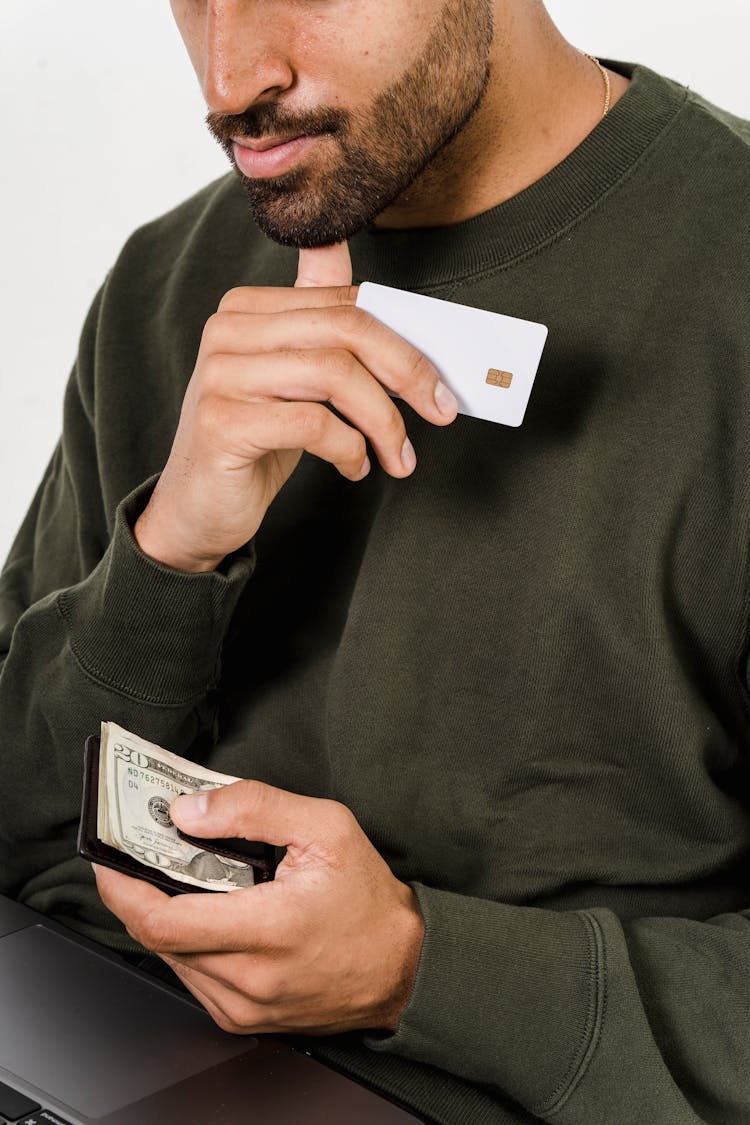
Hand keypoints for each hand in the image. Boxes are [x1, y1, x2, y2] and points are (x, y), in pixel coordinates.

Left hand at [93, 780, 424, 1035]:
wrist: (404, 967)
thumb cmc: (369, 899)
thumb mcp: (326, 827)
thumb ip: (254, 807)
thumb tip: (190, 811)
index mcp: (268, 929)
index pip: (162, 921)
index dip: (122, 889)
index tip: (107, 859)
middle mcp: (249, 979)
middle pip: (158, 937)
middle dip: (140, 892)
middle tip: (142, 855)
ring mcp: (244, 1007)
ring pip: (171, 958)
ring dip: (165, 918)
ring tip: (182, 879)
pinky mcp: (244, 1019)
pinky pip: (192, 977)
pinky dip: (187, 942)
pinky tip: (209, 914)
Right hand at [134, 242, 457, 571]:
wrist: (197, 509)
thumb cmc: (253, 443)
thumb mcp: (293, 378)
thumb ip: (320, 323)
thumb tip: (354, 258)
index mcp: (248, 309)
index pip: (345, 303)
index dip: (405, 340)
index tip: (440, 381)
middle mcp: (228, 331)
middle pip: (346, 329)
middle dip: (407, 370)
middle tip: (441, 410)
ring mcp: (220, 375)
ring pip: (334, 373)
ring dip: (384, 420)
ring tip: (398, 456)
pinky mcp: (223, 423)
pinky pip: (312, 424)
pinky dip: (349, 449)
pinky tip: (355, 467)